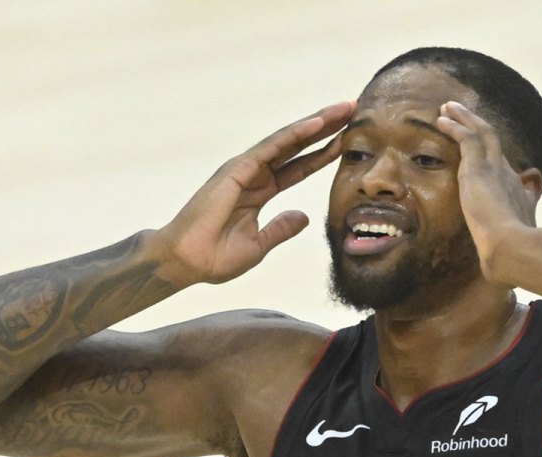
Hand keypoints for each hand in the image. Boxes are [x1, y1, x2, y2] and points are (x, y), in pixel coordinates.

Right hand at [161, 101, 354, 284]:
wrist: (187, 262)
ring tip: (345, 109)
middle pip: (298, 146)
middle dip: (326, 129)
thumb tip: (303, 216)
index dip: (324, 153)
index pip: (299, 167)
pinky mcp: (237, 168)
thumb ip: (281, 228)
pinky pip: (272, 147)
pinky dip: (295, 134)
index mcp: (261, 191)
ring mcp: (246, 169)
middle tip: (354, 110)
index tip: (348, 142)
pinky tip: (317, 123)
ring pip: (288, 140)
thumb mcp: (258, 244)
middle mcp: (255, 175)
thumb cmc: (215, 257)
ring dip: (317, 123)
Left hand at [436, 101, 541, 280]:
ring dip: (465, 118)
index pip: (504, 172)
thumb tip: (497, 275)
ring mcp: (495, 170)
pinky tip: (442, 118)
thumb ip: (501, 255)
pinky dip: (456, 125)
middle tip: (464, 117)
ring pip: (482, 132)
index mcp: (515, 196)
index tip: (485, 157)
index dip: (493, 161)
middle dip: (478, 130)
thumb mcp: (505, 253)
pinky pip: (467, 136)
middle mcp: (507, 177)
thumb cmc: (508, 258)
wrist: (511, 249)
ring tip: (449, 108)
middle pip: (493, 144)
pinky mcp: (480, 167)